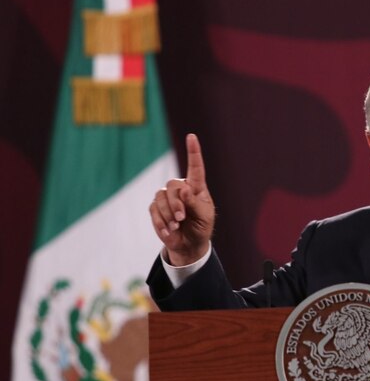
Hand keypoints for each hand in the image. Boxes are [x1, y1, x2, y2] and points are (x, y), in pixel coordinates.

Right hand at [149, 133, 214, 264]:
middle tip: (182, 218)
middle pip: (173, 186)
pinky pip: (154, 210)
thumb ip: (194, 203)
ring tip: (176, 225)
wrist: (189, 244)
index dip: (193, 151)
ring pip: (161, 198)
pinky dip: (161, 222)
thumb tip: (184, 189)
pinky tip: (168, 231)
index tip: (192, 136)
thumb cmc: (200, 227)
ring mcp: (167, 198)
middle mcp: (180, 189)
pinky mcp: (156, 208)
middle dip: (176, 203)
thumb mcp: (203, 216)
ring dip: (168, 214)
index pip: (195, 167)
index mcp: (196, 187)